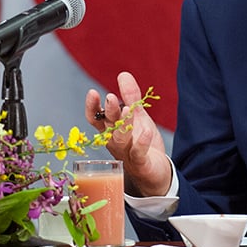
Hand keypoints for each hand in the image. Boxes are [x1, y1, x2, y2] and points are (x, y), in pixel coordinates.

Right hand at [84, 71, 170, 196]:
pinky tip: (147, 131)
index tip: (92, 92)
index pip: (96, 118)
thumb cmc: (140, 143)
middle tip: (110, 97)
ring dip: (123, 124)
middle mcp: (114, 142)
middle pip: (108, 126)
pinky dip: (142, 143)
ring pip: (121, 138)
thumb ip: (131, 97)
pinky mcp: (140, 164)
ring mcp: (126, 154)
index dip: (92, 107)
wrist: (154, 172)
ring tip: (127, 110)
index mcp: (110, 130)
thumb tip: (123, 74)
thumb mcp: (137, 117)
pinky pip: (139, 153)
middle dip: (109, 112)